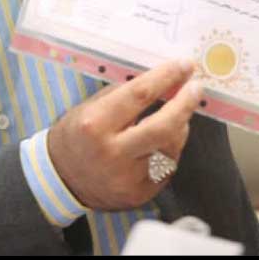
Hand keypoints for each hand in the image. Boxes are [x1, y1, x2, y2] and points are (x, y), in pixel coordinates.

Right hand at [47, 59, 201, 210]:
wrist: (62, 179)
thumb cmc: (77, 135)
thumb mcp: (90, 107)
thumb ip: (124, 95)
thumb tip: (162, 79)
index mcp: (96, 124)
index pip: (139, 94)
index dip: (166, 77)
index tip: (184, 65)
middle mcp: (112, 152)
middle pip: (163, 127)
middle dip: (185, 104)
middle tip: (196, 88)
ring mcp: (127, 177)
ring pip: (170, 148)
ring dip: (180, 127)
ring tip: (177, 115)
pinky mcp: (139, 194)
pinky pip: (167, 167)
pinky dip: (170, 149)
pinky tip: (164, 141)